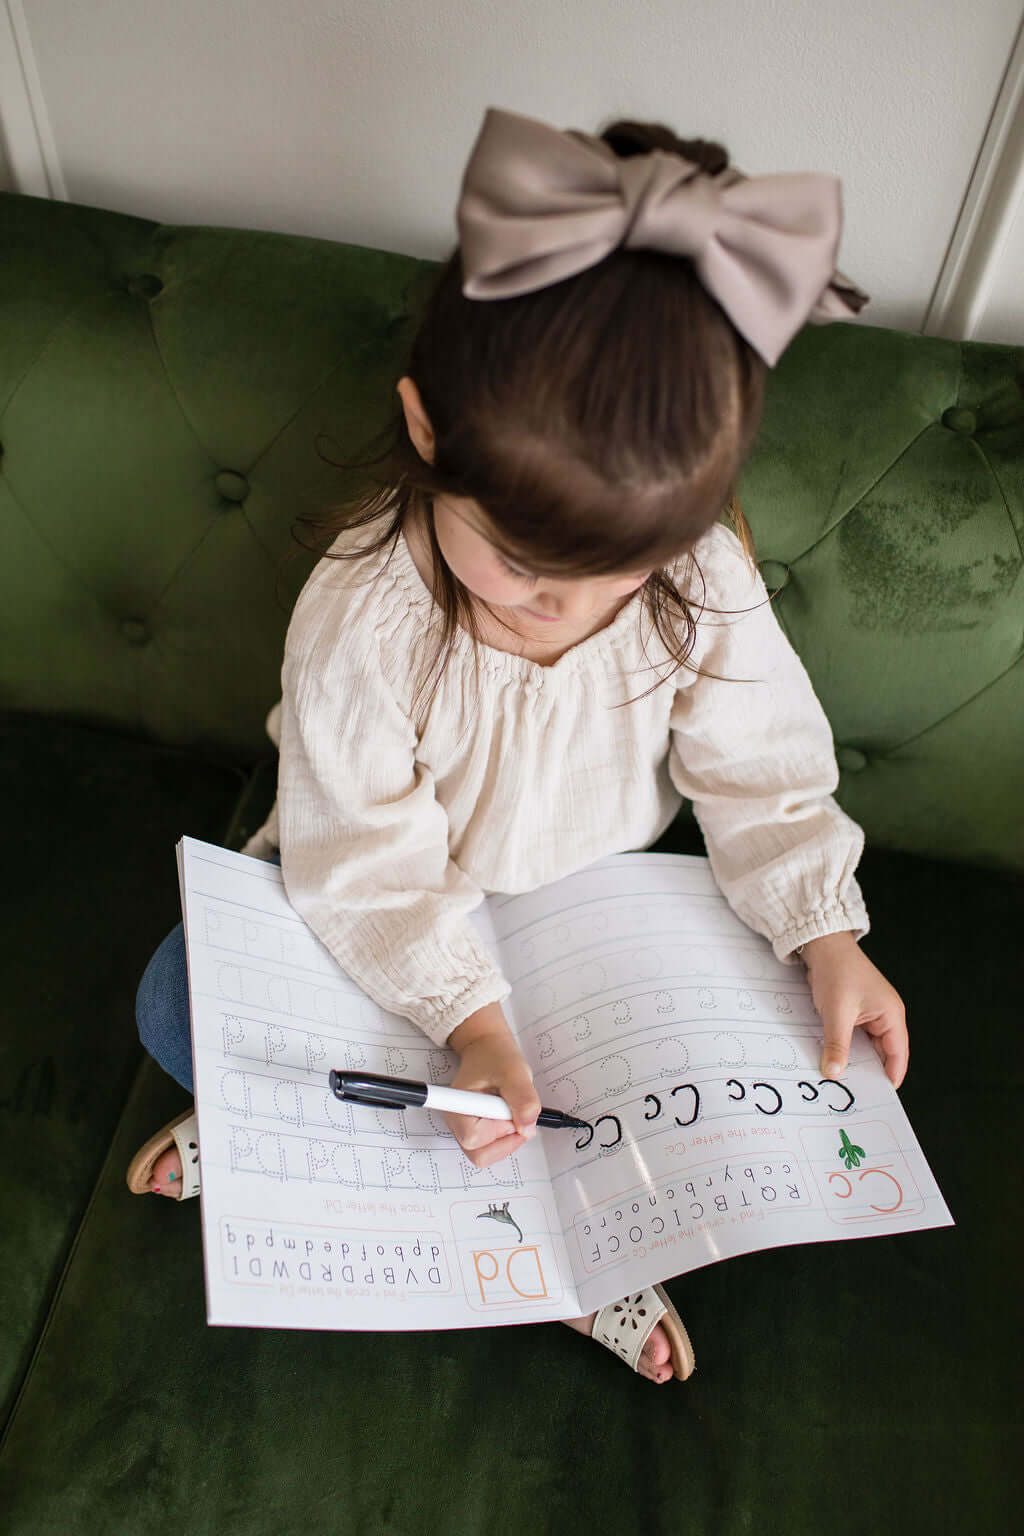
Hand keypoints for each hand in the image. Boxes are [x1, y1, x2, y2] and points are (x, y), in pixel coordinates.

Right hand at [444, 1005, 541, 1167]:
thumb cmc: (494, 1056)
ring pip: (486, 1154)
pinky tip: (509, 1115)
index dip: (498, 1128)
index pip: (473, 1138)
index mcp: (457, 1106)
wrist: (488, 1048)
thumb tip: (527, 1127)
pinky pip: (492, 1147)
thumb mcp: (514, 1071)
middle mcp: (456, 1121)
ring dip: (507, 1138)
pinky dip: (506, 1135)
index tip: (509, 1109)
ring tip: (512, 1111)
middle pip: (479, 1155)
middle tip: (515, 1115)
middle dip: (505, 1140)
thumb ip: (523, 1098)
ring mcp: (464, 1128)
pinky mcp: (475, 1130)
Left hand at [800, 932, 908, 1088]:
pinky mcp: (858, 1012)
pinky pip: (856, 1037)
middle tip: (855, 1093)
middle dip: (870, 1072)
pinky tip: (834, 1059)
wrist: (823, 945)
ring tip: (843, 1080)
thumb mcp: (836, 1012)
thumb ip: (836, 1045)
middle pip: (883, 1054)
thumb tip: (834, 1072)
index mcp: (892, 1015)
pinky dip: (847, 1048)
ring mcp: (872, 1014)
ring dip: (855, 1060)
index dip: (890, 1077)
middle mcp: (886, 1016)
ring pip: (867, 1047)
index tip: (877, 1097)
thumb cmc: (837, 971)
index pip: (898, 1055)